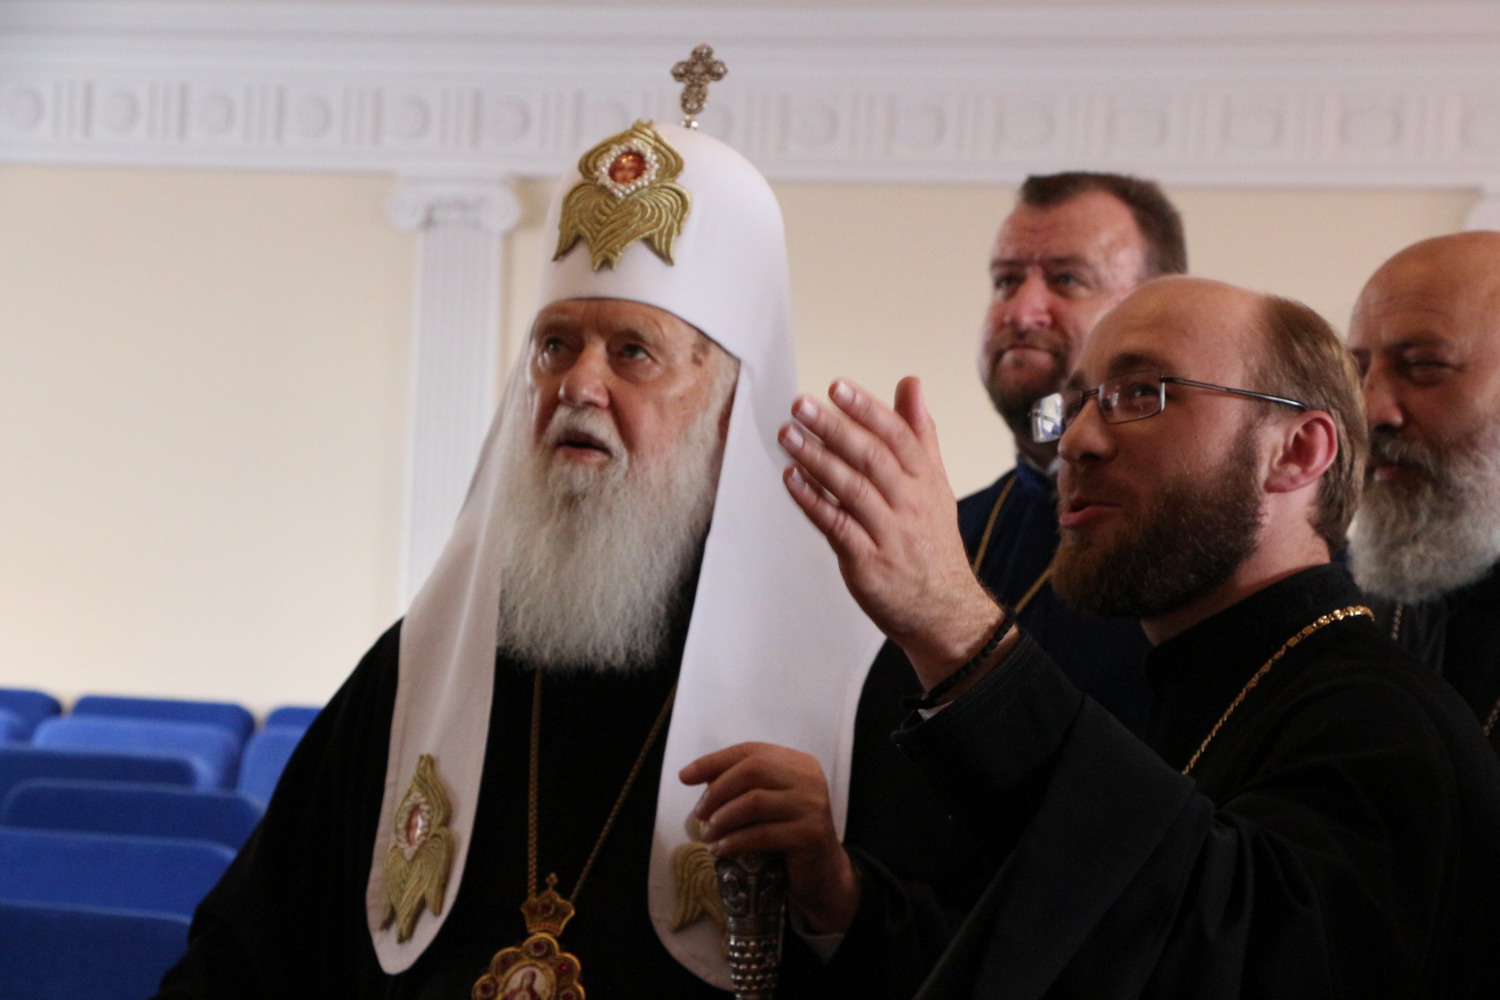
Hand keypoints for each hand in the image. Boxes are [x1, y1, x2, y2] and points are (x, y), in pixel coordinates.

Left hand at [680, 742, 859, 933]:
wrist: (823, 874)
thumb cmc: (787, 834)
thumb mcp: (768, 803)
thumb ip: (742, 785)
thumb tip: (694, 775)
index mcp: (798, 763)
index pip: (750, 751)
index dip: (714, 761)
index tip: (685, 776)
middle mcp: (809, 778)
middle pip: (753, 770)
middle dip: (717, 791)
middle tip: (699, 813)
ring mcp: (812, 805)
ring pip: (754, 802)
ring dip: (722, 819)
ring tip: (707, 834)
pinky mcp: (809, 834)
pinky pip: (761, 834)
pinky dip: (734, 841)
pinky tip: (720, 849)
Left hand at [779, 377, 1005, 685]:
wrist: (944, 609)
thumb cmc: (931, 540)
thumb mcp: (935, 483)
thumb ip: (919, 433)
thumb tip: (911, 383)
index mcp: (926, 480)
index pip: (898, 436)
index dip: (867, 409)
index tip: (837, 386)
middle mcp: (909, 502)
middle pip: (871, 458)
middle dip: (834, 427)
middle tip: (800, 404)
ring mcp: (888, 533)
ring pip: (851, 489)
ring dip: (816, 459)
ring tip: (787, 435)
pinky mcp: (867, 561)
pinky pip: (836, 526)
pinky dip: (812, 501)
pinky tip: (790, 479)